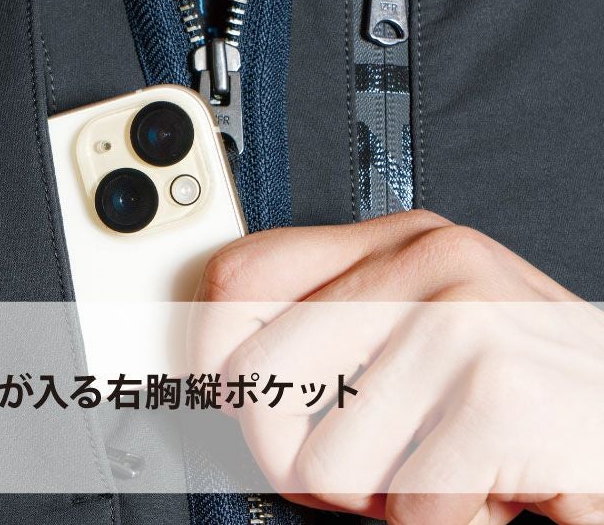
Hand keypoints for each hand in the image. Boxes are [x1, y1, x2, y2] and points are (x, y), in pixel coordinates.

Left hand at [189, 210, 603, 523]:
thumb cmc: (531, 382)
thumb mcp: (431, 323)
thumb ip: (342, 322)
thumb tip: (226, 365)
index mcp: (400, 239)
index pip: (244, 271)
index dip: (206, 348)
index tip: (217, 394)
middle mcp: (429, 262)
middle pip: (256, 374)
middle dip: (284, 455)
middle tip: (341, 471)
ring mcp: (464, 321)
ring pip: (324, 462)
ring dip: (376, 500)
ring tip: (434, 471)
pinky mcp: (500, 395)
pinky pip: (407, 508)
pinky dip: (442, 524)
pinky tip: (488, 491)